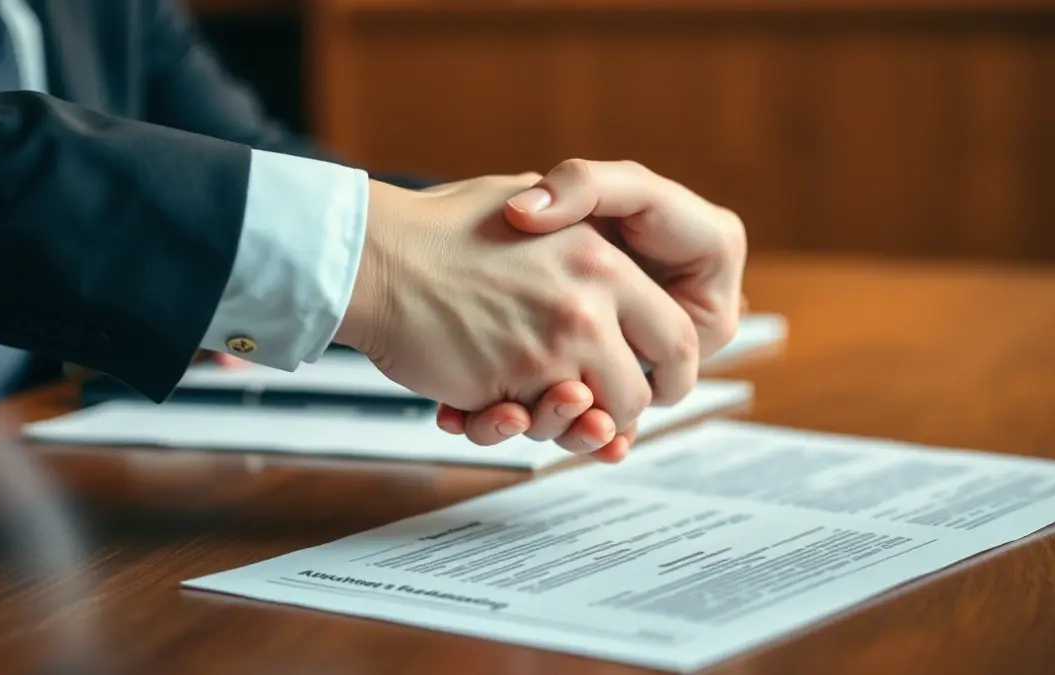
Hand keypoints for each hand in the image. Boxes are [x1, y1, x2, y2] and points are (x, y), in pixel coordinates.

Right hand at [333, 175, 700, 457]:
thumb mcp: (527, 203)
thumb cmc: (439, 229)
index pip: (677, 333)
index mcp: (604, 260)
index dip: (672, 367)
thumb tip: (594, 231)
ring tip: (545, 402)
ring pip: (599, 418)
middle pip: (646, 388)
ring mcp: (551, 348)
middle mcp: (588, 305)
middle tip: (599, 406)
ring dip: (575, 422)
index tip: (652, 377)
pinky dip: (523, 424)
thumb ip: (572, 224)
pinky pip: (537, 426)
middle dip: (625, 407)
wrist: (377, 257)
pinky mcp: (509, 382)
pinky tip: (505, 405)